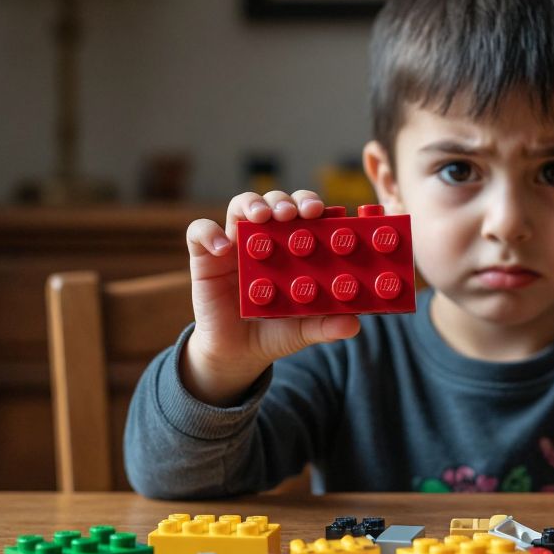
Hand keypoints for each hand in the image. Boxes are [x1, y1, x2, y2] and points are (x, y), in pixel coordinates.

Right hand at [180, 190, 360, 405]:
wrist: (238, 354)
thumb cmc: (274, 332)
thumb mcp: (303, 330)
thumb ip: (326, 326)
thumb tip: (354, 326)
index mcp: (293, 247)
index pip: (304, 213)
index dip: (312, 205)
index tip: (321, 212)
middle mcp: (266, 238)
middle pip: (275, 201)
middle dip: (286, 200)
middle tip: (294, 212)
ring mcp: (235, 243)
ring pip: (241, 205)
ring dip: (253, 203)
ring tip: (262, 216)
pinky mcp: (205, 256)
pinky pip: (199, 231)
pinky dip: (209, 233)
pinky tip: (223, 248)